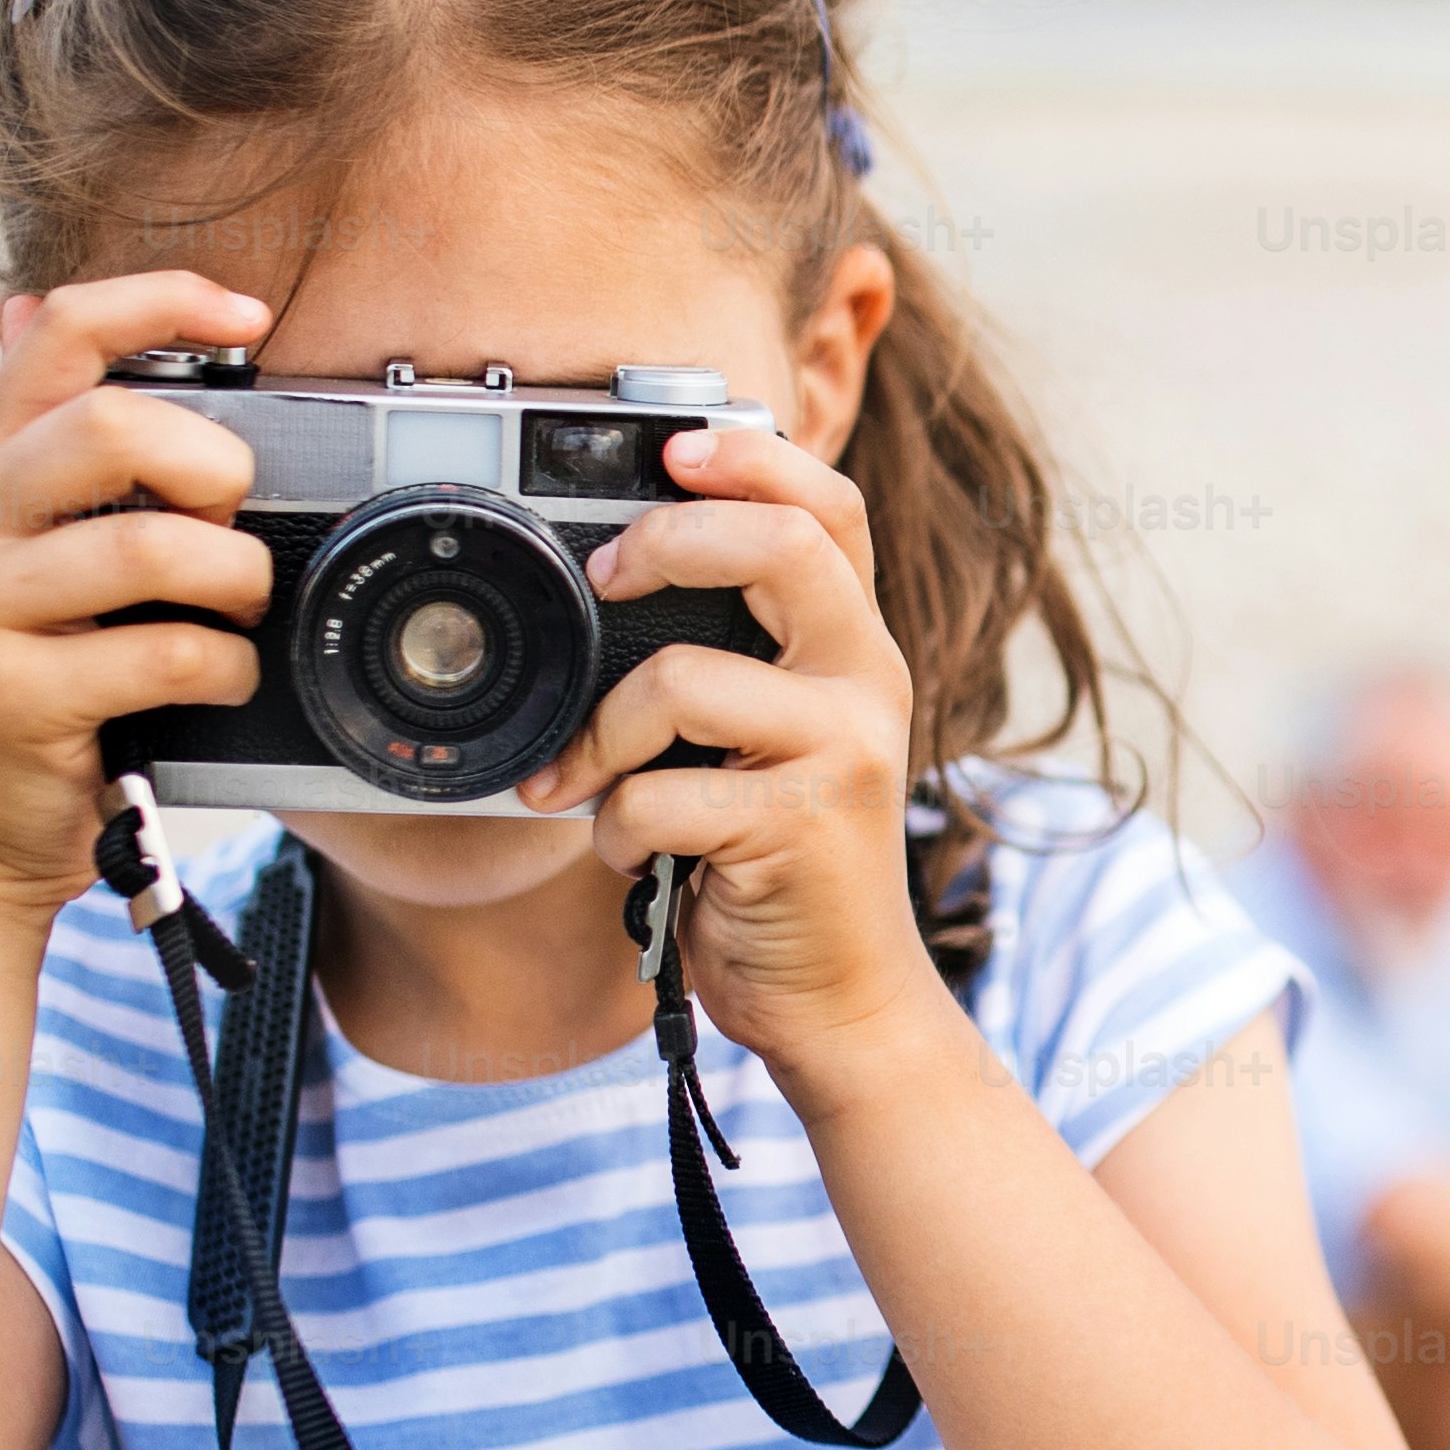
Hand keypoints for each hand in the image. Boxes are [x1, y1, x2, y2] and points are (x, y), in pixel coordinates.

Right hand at [0, 274, 279, 918]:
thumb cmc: (23, 688)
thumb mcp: (17, 553)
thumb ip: (45, 454)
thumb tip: (27, 310)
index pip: (61, 332)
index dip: (163, 302)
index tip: (250, 317)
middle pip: (115, 426)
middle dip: (214, 467)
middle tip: (233, 522)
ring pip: (151, 546)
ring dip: (234, 579)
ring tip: (240, 611)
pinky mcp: (10, 693)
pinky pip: (165, 654)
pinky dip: (225, 668)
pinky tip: (219, 681)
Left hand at [518, 421, 952, 1099]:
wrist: (841, 1000)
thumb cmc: (780, 864)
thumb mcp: (773, 739)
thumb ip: (736, 661)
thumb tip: (613, 576)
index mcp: (855, 647)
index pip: (831, 506)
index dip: (753, 457)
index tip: (672, 449)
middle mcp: (868, 682)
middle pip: (780, 545)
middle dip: (664, 543)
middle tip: (602, 580)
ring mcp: (842, 752)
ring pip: (684, 678)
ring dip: (600, 735)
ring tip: (581, 779)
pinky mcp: (799, 828)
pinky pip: (657, 795)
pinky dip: (611, 830)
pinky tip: (626, 854)